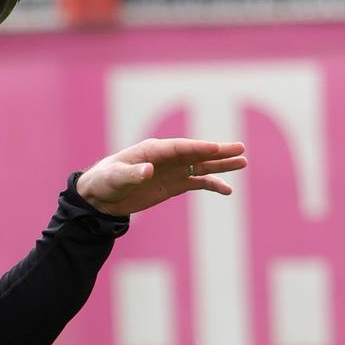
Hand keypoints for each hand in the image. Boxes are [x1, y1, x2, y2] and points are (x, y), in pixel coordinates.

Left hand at [75, 138, 247, 215]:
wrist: (101, 197)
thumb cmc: (105, 181)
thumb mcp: (115, 178)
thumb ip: (132, 174)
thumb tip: (148, 170)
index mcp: (152, 149)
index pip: (179, 147)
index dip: (197, 147)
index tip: (216, 148)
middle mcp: (166, 158)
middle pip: (196, 152)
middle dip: (218, 151)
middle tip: (240, 149)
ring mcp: (172, 171)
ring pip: (201, 166)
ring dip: (221, 165)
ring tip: (243, 162)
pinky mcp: (174, 185)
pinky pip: (197, 183)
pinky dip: (212, 185)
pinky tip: (227, 190)